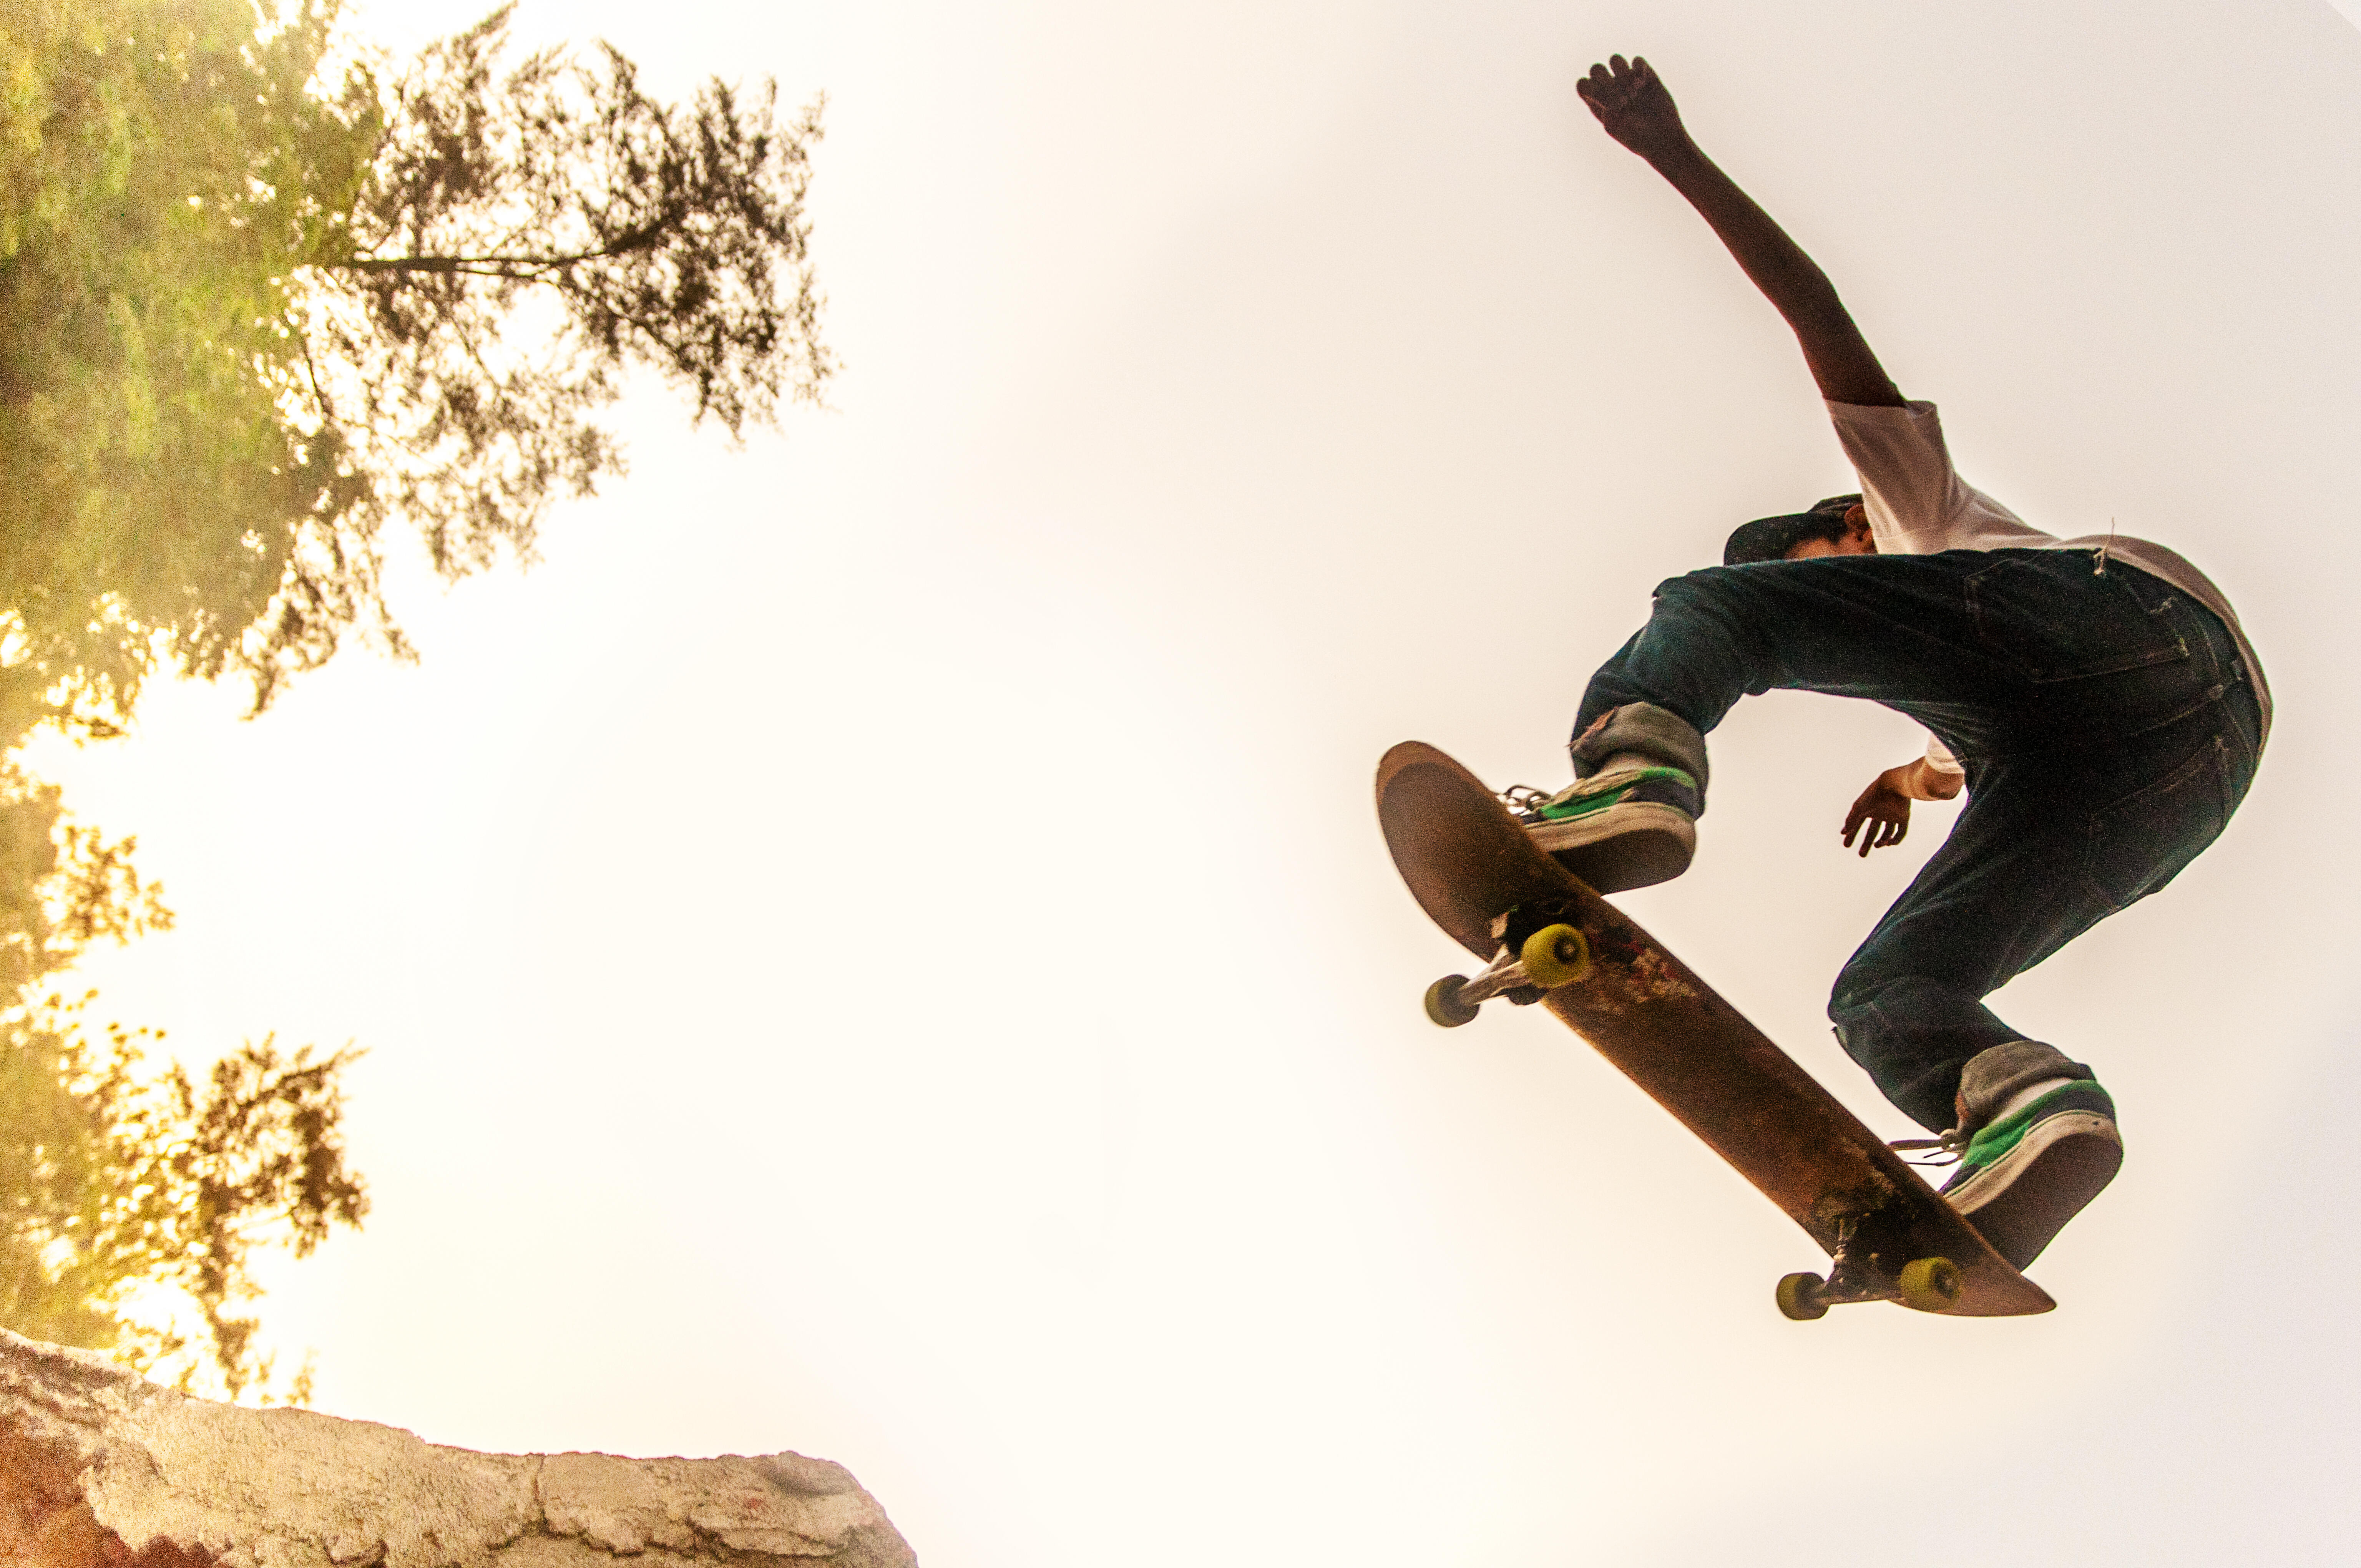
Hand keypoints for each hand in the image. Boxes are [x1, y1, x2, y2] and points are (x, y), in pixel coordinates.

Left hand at [1576, 55, 1691, 163]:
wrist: (1663, 138)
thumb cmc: (1637, 139)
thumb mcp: (1616, 128)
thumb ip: (1607, 110)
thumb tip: (1608, 97)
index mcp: (1598, 102)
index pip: (1583, 84)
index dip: (1590, 88)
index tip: (1606, 103)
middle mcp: (1611, 89)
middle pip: (1596, 68)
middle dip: (1606, 80)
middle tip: (1624, 100)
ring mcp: (1627, 80)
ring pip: (1615, 59)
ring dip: (1623, 72)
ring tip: (1635, 89)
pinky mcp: (1646, 75)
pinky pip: (1637, 60)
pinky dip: (1639, 67)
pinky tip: (1644, 82)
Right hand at [1841, 767, 1915, 856]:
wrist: (1894, 784)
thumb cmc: (1874, 794)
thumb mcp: (1859, 807)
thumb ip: (1851, 819)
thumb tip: (1843, 832)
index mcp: (1868, 808)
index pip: (1858, 824)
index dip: (1852, 834)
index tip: (1846, 845)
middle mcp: (1880, 813)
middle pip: (1873, 831)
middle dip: (1866, 843)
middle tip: (1861, 855)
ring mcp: (1893, 815)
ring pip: (1887, 834)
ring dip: (1881, 842)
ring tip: (1877, 846)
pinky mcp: (1904, 817)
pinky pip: (1901, 832)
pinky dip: (1895, 839)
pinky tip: (1888, 843)